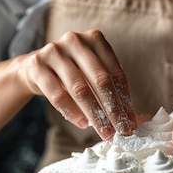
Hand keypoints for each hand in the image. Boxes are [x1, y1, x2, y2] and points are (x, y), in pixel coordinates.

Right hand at [18, 29, 136, 139]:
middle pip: (100, 81)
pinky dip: (72, 113)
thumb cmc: (72, 73)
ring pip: (80, 89)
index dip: (125, 100)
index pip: (116, 74)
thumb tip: (138, 120)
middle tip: (121, 132)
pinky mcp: (37, 65)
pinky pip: (57, 95)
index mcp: (95, 39)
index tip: (131, 122)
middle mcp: (75, 41)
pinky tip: (83, 124)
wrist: (34, 68)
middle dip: (113, 110)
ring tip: (104, 132)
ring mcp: (54, 51)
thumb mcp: (92, 76)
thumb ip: (112, 93)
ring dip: (95, 115)